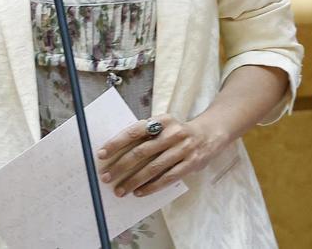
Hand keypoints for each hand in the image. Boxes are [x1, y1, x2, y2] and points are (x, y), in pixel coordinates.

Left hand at [96, 115, 227, 196]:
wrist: (209, 134)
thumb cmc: (177, 132)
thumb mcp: (163, 126)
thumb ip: (145, 135)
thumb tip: (117, 151)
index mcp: (161, 120)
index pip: (134, 131)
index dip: (116, 143)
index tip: (101, 154)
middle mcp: (172, 133)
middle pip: (141, 151)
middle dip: (121, 166)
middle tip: (107, 177)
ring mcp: (182, 149)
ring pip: (153, 168)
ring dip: (134, 180)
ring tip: (120, 190)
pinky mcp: (191, 164)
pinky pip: (168, 178)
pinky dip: (152, 186)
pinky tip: (139, 192)